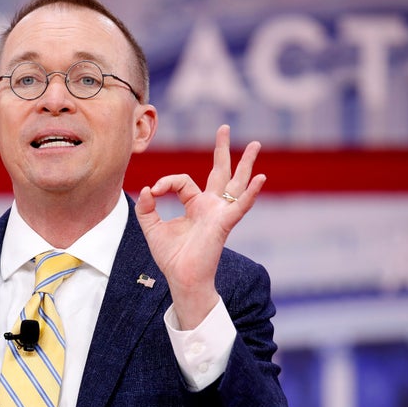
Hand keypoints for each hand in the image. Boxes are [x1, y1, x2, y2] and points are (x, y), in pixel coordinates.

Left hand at [135, 125, 264, 328]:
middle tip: (224, 128)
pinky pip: (240, 206)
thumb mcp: (152, 228)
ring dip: (245, 164)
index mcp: (195, 205)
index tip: (153, 191)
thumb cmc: (171, 257)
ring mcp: (220, 213)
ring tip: (255, 144)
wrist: (181, 278)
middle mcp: (211, 206)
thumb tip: (146, 189)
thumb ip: (146, 208)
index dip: (166, 182)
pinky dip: (250, 193)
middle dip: (222, 150)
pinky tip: (261, 178)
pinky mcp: (224, 224)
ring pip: (236, 183)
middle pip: (220, 172)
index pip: (182, 181)